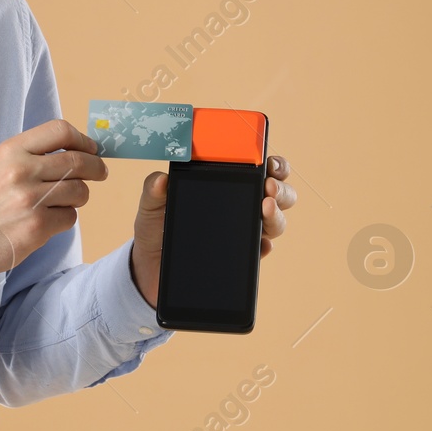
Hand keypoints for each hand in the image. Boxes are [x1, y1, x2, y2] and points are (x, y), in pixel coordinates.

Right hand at [0, 119, 107, 293]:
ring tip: (62, 202)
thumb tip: (76, 150)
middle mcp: (21, 170)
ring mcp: (30, 199)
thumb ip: (31, 156)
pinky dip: (64, 220)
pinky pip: (70, 217)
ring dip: (78, 197)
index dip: (82, 139)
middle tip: (101, 173)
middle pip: (78, 161)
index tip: (91, 149)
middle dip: (96, 168)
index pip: (60, 130)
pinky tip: (47, 222)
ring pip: (79, 190)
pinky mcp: (37, 226)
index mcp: (11, 151)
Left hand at [129, 154, 297, 308]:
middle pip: (278, 194)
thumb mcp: (151, 205)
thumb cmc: (156, 227)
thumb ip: (154, 189)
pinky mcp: (242, 258)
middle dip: (280, 188)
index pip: (259, 168)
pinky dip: (264, 246)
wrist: (150, 267)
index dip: (272, 164)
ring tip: (265, 209)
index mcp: (225, 184)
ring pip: (276, 222)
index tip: (270, 163)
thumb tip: (161, 179)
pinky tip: (260, 244)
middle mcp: (242, 206)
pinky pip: (262, 252)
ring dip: (277, 215)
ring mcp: (245, 233)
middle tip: (268, 188)